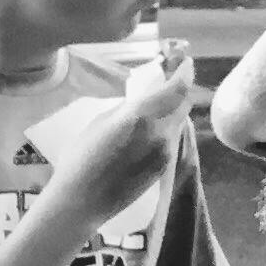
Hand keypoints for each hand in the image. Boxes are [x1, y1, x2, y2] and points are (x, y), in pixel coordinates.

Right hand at [43, 80, 185, 224]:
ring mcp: (165, 151)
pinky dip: (165, 130)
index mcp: (141, 115)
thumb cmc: (79, 160)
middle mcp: (160, 131)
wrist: (81, 203)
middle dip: (180, 91)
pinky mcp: (163, 167)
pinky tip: (148, 134)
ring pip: (178, 122)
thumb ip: (126, 109)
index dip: (185, 72)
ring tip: (156, 110)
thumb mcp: (99, 123)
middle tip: (169, 84)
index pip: (177, 87)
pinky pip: (171, 140)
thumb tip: (141, 102)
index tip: (185, 63)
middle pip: (183, 103)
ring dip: (172, 111)